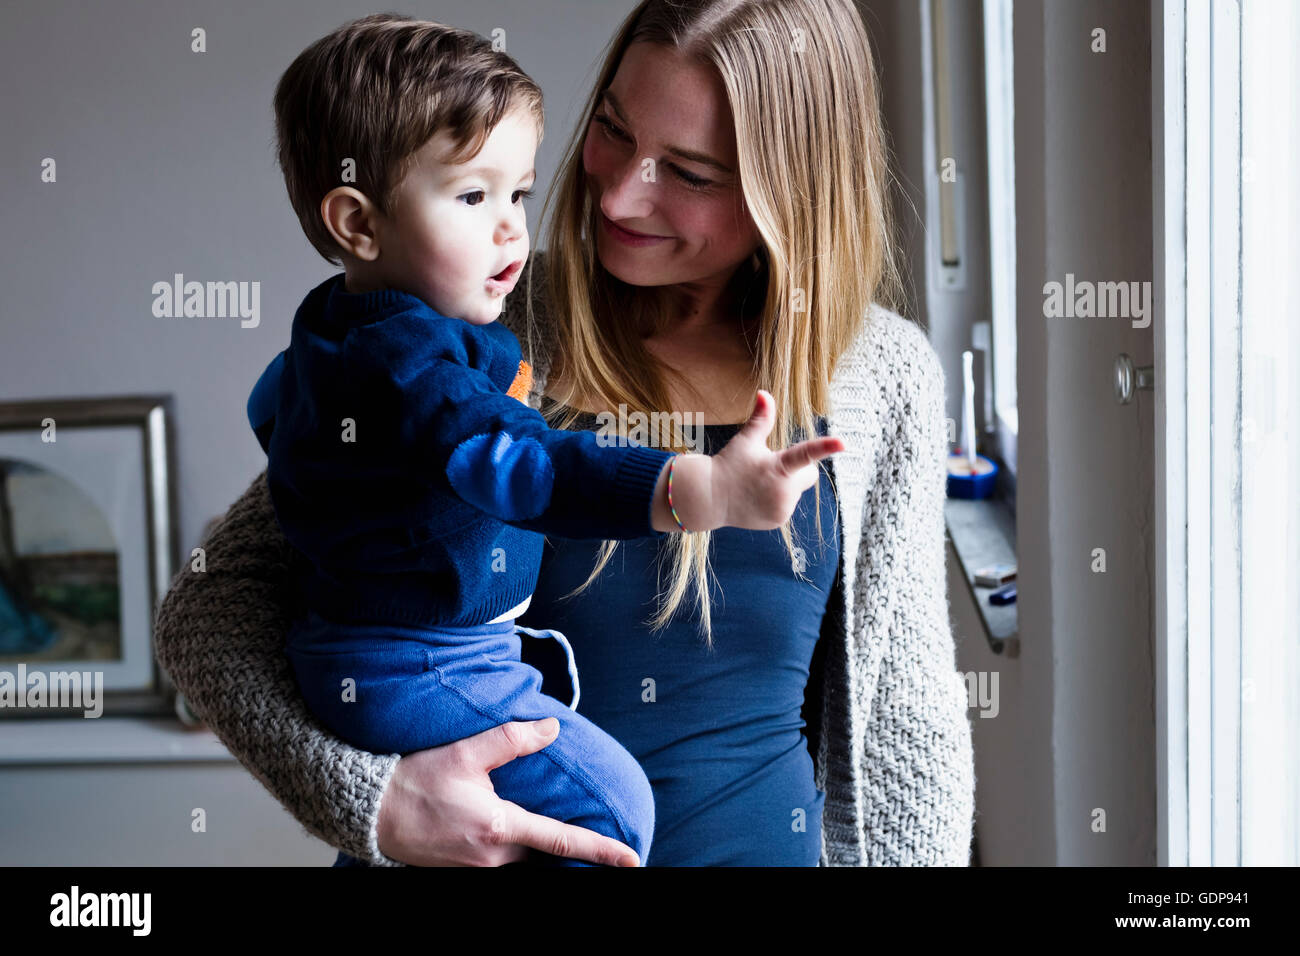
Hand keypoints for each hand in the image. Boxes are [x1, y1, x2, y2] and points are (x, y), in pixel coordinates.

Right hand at [375, 718, 640, 866]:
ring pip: (523, 859)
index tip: (632, 860)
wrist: (368, 811)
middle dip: (567, 846)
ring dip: (538, 846)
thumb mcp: (465, 752)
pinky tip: (509, 831)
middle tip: (591, 835)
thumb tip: (551, 728)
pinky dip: (515, 849)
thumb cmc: (414, 780)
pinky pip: (501, 862)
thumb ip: (512, 739)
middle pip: (545, 854)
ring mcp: (477, 868)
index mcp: (499, 828)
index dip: (601, 852)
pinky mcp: (463, 870)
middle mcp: (493, 856)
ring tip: (548, 830)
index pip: (562, 842)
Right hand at [711, 389, 843, 529]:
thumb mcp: (746, 441)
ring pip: (797, 491)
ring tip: (758, 485)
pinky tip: (757, 498)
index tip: (843, 443)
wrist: (709, 498)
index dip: (825, 447)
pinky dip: (777, 500)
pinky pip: (787, 505)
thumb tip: (764, 393)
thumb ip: (761, 418)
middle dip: (797, 470)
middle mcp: (782, 492)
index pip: (806, 454)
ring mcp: (781, 509)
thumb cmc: (729, 465)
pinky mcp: (778, 520)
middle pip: (809, 475)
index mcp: (777, 467)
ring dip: (785, 486)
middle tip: (770, 468)